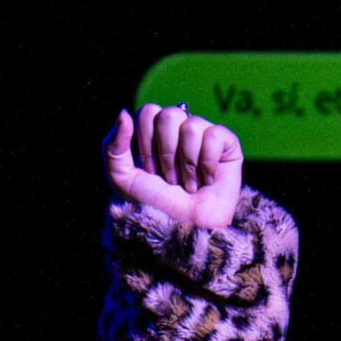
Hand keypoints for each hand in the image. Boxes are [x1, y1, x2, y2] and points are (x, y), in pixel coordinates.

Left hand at [103, 104, 243, 230]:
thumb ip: (113, 146)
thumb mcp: (122, 178)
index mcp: (155, 134)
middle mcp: (180, 131)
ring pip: (193, 125)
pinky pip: (216, 134)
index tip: (150, 171)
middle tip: (169, 179)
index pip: (149, 111)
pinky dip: (208, 161)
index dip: (147, 142)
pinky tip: (207, 180)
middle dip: (166, 152)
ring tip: (188, 185)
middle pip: (170, 115)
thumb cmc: (152, 205)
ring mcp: (204, 137)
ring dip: (187, 162)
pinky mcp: (228, 146)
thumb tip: (124, 113)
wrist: (181, 229)